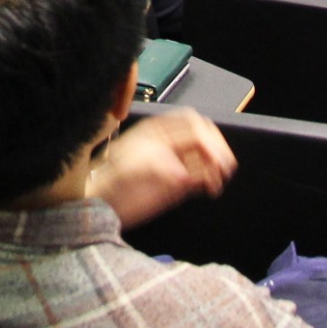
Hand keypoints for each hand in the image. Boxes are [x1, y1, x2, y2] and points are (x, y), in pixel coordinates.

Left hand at [89, 111, 235, 227]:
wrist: (103, 205)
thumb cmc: (109, 183)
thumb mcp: (127, 170)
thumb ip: (154, 167)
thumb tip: (180, 173)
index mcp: (156, 131)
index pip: (190, 122)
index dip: (205, 133)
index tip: (213, 150)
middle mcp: (169, 143)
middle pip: (203, 136)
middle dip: (216, 147)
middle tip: (223, 163)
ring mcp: (175, 161)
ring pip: (206, 155)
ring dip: (217, 163)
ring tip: (221, 176)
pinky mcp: (179, 182)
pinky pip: (203, 175)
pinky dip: (212, 179)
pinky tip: (213, 187)